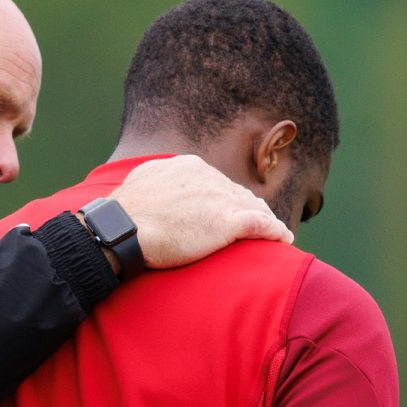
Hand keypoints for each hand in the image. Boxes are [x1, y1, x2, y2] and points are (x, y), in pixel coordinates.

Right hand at [107, 154, 291, 268]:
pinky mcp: (228, 223)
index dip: (224, 198)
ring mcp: (221, 199)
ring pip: (253, 206)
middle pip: (238, 193)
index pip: (217, 182)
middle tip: (254, 223)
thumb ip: (158, 181)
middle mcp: (210, 178)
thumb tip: (157, 186)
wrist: (123, 228)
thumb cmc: (126, 212)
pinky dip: (275, 232)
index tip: (224, 211)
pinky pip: (262, 225)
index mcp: (190, 167)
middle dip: (246, 208)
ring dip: (263, 219)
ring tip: (272, 233)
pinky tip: (283, 238)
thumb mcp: (143, 182)